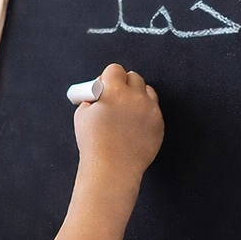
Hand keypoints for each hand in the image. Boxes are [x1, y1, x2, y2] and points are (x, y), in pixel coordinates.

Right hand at [73, 63, 162, 185]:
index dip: (109, 77)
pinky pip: (154, 110)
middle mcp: (135, 97)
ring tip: (126, 112)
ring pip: (148, 92)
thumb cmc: (95, 145)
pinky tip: (134, 126)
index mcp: (114, 91)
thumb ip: (91, 98)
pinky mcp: (159, 124)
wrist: (112, 170)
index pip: (115, 69)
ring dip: (138, 97)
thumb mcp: (82, 115)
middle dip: (125, 84)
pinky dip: (146, 114)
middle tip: (116, 98)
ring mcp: (150, 110)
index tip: (105, 86)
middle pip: (134, 77)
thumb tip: (99, 93)